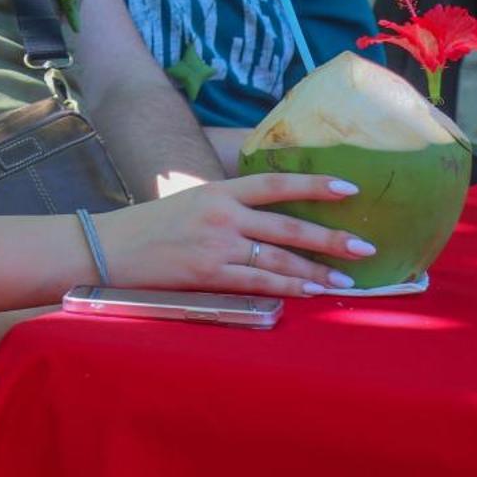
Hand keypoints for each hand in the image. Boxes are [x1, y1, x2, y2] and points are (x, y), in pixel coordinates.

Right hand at [94, 173, 375, 296]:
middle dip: (331, 238)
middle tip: (366, 247)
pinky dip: (289, 287)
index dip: (315, 184)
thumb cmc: (153, 225)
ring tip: (348, 281)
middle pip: (288, 225)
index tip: (350, 188)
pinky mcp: (209, 276)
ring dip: (318, 271)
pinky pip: (259, 282)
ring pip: (279, 258)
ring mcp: (217, 247)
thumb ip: (232, 207)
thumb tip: (272, 215)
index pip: (276, 183)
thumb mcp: (194, 201)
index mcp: (220, 191)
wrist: (110, 247)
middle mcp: (223, 215)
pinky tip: (312, 293)